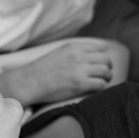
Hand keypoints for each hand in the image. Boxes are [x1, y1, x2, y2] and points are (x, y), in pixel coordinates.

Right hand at [0, 39, 129, 104]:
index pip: (99, 48)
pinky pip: (100, 84)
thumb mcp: (58, 53)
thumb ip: (73, 52)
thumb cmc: (41, 71)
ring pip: (105, 71)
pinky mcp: (80, 84)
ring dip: (107, 77)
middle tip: (105, 74)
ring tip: (103, 81)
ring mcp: (80, 70)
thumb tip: (87, 57)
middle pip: (106, 59)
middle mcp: (79, 56)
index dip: (103, 57)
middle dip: (108, 67)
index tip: (102, 63)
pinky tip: (98, 89)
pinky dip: (102, 87)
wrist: (30, 82)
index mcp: (74, 47)